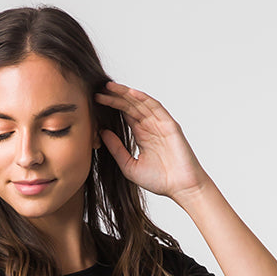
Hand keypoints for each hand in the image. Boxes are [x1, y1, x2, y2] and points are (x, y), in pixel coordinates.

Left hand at [93, 81, 208, 199]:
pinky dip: (143, 99)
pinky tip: (131, 93)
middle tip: (98, 90)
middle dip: (115, 97)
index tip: (96, 100)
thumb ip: (117, 149)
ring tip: (110, 87)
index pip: (125, 114)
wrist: (180, 188)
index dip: (111, 106)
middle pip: (130, 106)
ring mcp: (160, 124)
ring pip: (140, 103)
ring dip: (126, 94)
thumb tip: (102, 132)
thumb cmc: (159, 181)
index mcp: (142, 135)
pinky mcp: (169, 124)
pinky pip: (155, 107)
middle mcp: (150, 126)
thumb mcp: (129, 166)